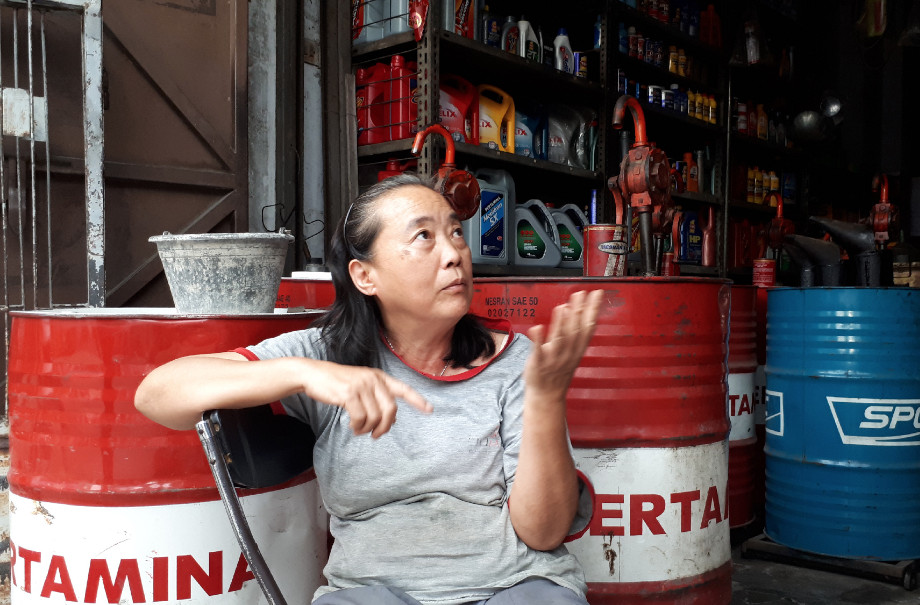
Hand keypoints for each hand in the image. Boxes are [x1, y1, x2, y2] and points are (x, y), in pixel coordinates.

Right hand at [304, 359, 430, 437]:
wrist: (313, 374)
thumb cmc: (337, 383)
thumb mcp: (361, 387)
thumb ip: (377, 399)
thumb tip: (392, 419)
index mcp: (379, 377)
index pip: (403, 388)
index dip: (417, 400)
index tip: (429, 410)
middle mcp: (373, 379)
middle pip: (391, 410)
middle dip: (385, 427)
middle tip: (377, 436)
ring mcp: (362, 385)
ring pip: (375, 417)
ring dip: (367, 429)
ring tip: (359, 430)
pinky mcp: (349, 393)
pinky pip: (360, 418)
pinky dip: (358, 427)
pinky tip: (352, 427)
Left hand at [524, 289, 603, 403]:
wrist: (547, 395)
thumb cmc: (557, 372)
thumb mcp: (571, 352)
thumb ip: (572, 331)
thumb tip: (572, 308)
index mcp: (577, 349)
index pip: (588, 326)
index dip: (593, 310)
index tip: (596, 294)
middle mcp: (568, 353)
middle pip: (575, 330)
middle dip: (579, 311)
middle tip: (580, 294)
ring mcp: (554, 359)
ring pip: (560, 339)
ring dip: (562, 323)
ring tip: (563, 307)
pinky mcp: (538, 364)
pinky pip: (538, 352)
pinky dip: (538, 340)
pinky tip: (537, 328)